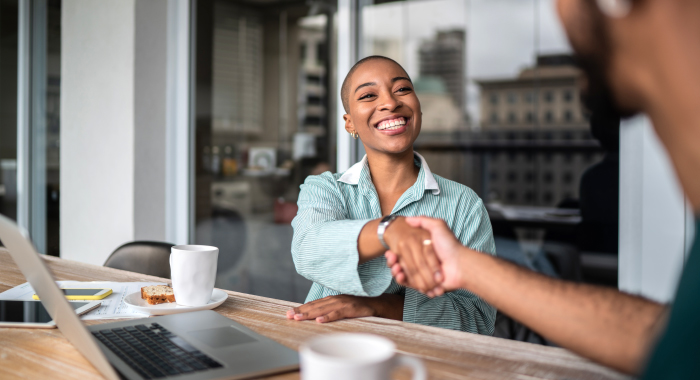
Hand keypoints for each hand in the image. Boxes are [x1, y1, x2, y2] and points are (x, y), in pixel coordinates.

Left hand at [285, 294, 403, 322]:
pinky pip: (339, 313)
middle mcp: (337, 298)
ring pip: (324, 308)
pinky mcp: (354, 308)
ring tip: (298, 318)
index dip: (302, 308)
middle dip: (301, 311)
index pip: (314, 303)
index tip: (289, 312)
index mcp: (334, 298)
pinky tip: (319, 320)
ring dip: (310, 313)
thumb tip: (318, 317)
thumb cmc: (362, 308)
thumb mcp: (345, 307)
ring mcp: (345, 302)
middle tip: (289, 315)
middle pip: (316, 305)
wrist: (382, 304)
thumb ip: (332, 310)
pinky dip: (329, 316)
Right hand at [383, 217, 443, 294]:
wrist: (460, 264)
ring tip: (395, 267)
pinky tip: (400, 275)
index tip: (390, 252)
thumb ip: (423, 220)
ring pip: (404, 275)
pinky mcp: (425, 285)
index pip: (403, 254)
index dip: (394, 254)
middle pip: (401, 265)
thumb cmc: (450, 245)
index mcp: (422, 252)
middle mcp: (422, 263)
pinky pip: (410, 285)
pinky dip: (403, 281)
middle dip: (393, 263)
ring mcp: (423, 275)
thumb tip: (408, 219)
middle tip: (391, 259)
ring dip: (396, 272)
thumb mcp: (438, 226)